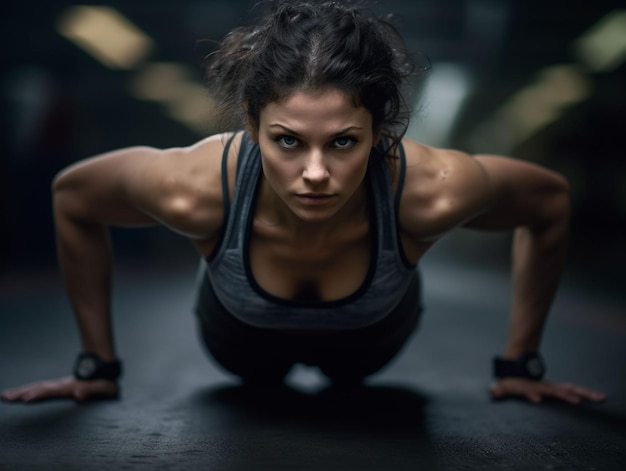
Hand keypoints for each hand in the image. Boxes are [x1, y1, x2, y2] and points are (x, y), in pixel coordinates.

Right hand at [1, 376, 118, 402]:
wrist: (104, 370)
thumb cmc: (105, 383)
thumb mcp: (104, 388)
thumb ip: (93, 390)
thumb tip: (79, 394)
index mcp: (71, 386)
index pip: (53, 391)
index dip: (41, 394)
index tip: (27, 397)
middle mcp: (62, 385)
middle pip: (40, 388)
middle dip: (23, 392)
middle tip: (7, 397)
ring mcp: (58, 385)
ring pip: (37, 387)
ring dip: (21, 391)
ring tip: (5, 396)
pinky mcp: (57, 388)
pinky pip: (39, 388)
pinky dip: (26, 391)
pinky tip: (15, 394)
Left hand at [490, 377, 605, 404]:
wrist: (516, 368)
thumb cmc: (509, 382)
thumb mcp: (503, 386)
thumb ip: (498, 390)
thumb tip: (495, 392)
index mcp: (532, 387)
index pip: (538, 391)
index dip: (541, 395)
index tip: (548, 399)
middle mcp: (544, 387)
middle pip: (561, 390)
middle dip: (575, 395)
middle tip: (588, 399)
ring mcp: (552, 387)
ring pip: (571, 390)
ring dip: (585, 393)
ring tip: (599, 397)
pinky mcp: (556, 389)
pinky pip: (573, 391)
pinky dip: (585, 393)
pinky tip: (598, 396)